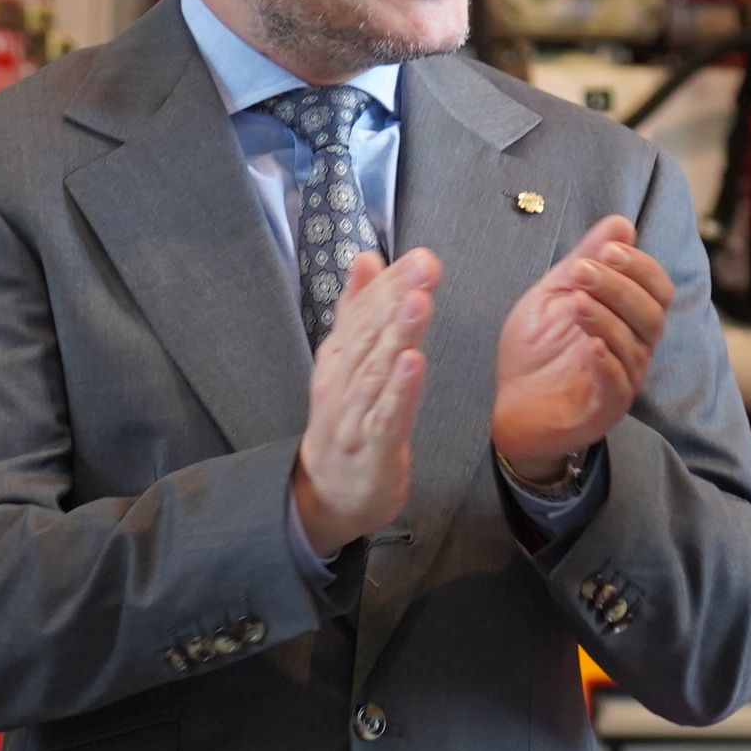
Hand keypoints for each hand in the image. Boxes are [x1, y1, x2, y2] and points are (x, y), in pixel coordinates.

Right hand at [294, 246, 439, 554]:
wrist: (327, 494)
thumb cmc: (346, 422)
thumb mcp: (346, 361)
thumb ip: (357, 310)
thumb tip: (368, 257)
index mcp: (339, 357)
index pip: (363, 312)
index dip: (391, 283)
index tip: (419, 256)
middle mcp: (343, 381)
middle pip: (370, 334)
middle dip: (398, 296)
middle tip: (424, 266)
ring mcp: (354, 415)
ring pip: (377, 369)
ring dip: (398, 333)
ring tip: (419, 301)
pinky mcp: (373, 448)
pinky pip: (387, 415)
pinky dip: (400, 389)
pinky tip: (414, 363)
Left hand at [490, 215, 670, 484]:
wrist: (508, 407)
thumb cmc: (534, 353)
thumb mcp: (553, 297)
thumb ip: (583, 262)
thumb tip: (621, 223)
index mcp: (627, 319)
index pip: (657, 288)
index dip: (640, 266)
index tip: (608, 250)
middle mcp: (634, 348)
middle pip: (651, 313)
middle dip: (619, 286)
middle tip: (582, 270)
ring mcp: (622, 380)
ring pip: (635, 344)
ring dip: (606, 317)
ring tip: (575, 301)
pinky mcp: (605, 409)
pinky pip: (618, 384)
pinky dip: (607, 361)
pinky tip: (588, 344)